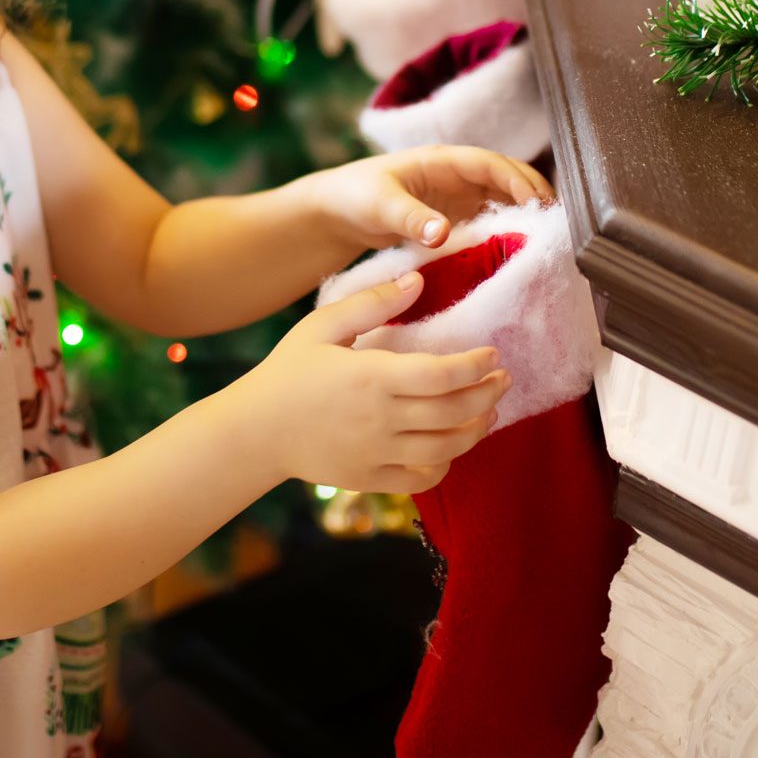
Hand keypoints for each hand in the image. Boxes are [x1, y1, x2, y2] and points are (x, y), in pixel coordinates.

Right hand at [229, 272, 511, 493]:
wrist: (254, 431)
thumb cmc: (288, 371)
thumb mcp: (323, 325)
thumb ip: (373, 303)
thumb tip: (418, 278)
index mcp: (372, 376)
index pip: (443, 374)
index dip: (476, 366)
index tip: (493, 354)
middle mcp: (381, 418)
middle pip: (454, 412)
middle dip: (488, 395)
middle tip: (503, 379)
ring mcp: (377, 453)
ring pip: (446, 448)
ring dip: (476, 429)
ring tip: (489, 411)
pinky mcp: (370, 478)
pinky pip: (422, 478)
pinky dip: (446, 465)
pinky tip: (452, 446)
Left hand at [305, 146, 555, 250]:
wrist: (334, 213)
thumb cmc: (353, 196)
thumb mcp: (380, 205)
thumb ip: (411, 218)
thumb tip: (443, 233)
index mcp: (442, 161)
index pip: (491, 164)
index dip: (518, 181)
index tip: (537, 205)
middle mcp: (456, 176)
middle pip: (507, 179)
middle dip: (534, 195)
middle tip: (556, 225)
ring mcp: (457, 197)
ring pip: (503, 200)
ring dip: (525, 215)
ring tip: (548, 241)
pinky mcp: (454, 218)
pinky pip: (489, 221)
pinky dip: (507, 232)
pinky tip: (519, 252)